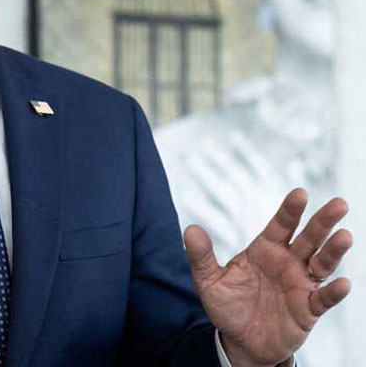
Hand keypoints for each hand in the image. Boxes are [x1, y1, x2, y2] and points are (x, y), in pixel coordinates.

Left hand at [184, 189, 352, 366]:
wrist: (240, 341)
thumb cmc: (228, 306)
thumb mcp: (208, 281)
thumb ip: (201, 256)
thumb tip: (190, 229)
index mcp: (265, 250)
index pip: (281, 225)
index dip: (290, 210)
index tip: (300, 193)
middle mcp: (287, 263)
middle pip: (309, 238)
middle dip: (323, 221)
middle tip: (339, 204)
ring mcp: (300, 285)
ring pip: (322, 263)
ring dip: (333, 251)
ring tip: (344, 236)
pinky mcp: (308, 310)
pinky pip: (323, 299)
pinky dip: (333, 292)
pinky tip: (344, 284)